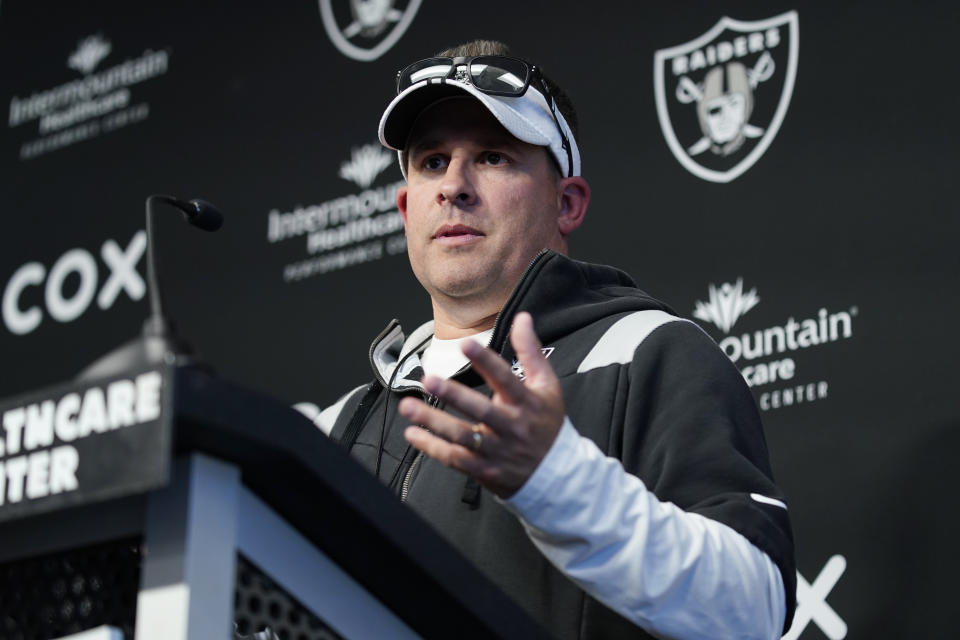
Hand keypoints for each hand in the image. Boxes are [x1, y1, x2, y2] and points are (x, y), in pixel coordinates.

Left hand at [398, 312, 564, 497]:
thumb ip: (531, 351)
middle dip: (453, 394)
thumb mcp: (546, 384)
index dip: (486, 361)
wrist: (557, 473)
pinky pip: (455, 459)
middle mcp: (512, 427)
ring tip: (408, 406)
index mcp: (527, 403)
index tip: (466, 344)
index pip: (506, 378)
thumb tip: (522, 318)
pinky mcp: (485, 470)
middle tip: (429, 379)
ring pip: (462, 436)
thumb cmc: (546, 423)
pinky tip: (413, 433)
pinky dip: (432, 447)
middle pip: (481, 411)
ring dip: (433, 421)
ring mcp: (497, 451)